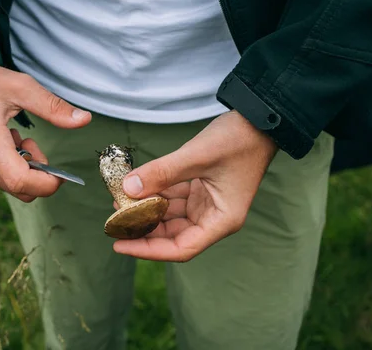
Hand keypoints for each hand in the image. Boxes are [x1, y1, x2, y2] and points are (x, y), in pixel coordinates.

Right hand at [0, 60, 90, 201]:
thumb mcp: (21, 86)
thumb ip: (53, 107)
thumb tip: (85, 120)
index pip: (20, 180)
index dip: (46, 184)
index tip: (59, 174)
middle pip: (17, 188)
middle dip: (35, 172)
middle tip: (31, 142)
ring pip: (6, 185)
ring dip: (20, 167)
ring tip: (12, 136)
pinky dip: (5, 166)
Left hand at [112, 111, 277, 261]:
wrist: (258, 120)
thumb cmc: (239, 140)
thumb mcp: (197, 155)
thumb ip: (162, 173)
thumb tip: (128, 188)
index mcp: (221, 220)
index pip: (181, 248)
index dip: (148, 250)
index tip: (120, 245)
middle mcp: (214, 217)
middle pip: (172, 235)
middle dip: (143, 229)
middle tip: (112, 222)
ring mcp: (207, 204)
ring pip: (170, 217)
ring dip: (146, 210)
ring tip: (118, 202)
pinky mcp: (200, 190)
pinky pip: (173, 199)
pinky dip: (155, 194)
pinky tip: (135, 188)